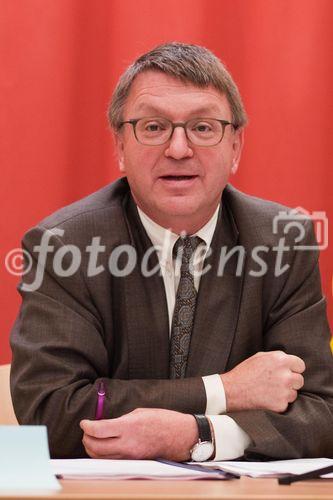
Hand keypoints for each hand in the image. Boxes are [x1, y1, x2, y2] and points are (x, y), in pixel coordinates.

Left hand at [80, 408, 198, 460]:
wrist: (180, 436)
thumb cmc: (162, 420)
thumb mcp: (139, 412)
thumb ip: (121, 419)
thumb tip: (106, 423)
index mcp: (128, 426)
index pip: (98, 430)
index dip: (87, 426)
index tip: (84, 423)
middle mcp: (127, 443)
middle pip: (95, 447)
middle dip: (86, 439)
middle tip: (86, 431)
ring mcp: (130, 456)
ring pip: (101, 458)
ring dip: (92, 449)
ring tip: (92, 439)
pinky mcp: (133, 462)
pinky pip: (112, 461)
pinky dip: (103, 456)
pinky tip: (103, 448)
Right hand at [221, 351, 304, 412]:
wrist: (232, 390)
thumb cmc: (245, 372)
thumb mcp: (260, 357)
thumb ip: (277, 357)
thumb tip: (289, 360)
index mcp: (281, 360)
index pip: (301, 365)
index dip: (294, 369)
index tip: (288, 372)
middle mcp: (285, 375)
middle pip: (300, 380)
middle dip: (291, 382)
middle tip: (277, 383)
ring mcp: (284, 391)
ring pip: (294, 393)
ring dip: (286, 393)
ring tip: (270, 391)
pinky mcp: (281, 405)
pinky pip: (286, 404)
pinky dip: (279, 403)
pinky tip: (267, 399)